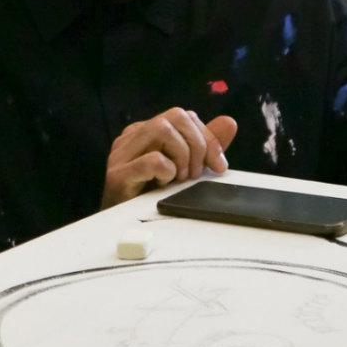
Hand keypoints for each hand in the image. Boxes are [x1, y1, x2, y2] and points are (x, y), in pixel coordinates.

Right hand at [101, 108, 237, 208]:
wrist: (121, 230)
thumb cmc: (151, 198)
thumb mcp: (186, 168)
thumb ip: (205, 146)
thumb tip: (229, 123)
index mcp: (146, 132)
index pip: (184, 116)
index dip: (208, 138)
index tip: (219, 166)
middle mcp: (132, 136)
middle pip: (175, 116)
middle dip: (198, 145)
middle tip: (197, 173)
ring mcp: (122, 154)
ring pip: (163, 129)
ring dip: (183, 156)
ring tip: (181, 179)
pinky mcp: (118, 175)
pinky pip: (152, 160)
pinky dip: (167, 172)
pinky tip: (163, 186)